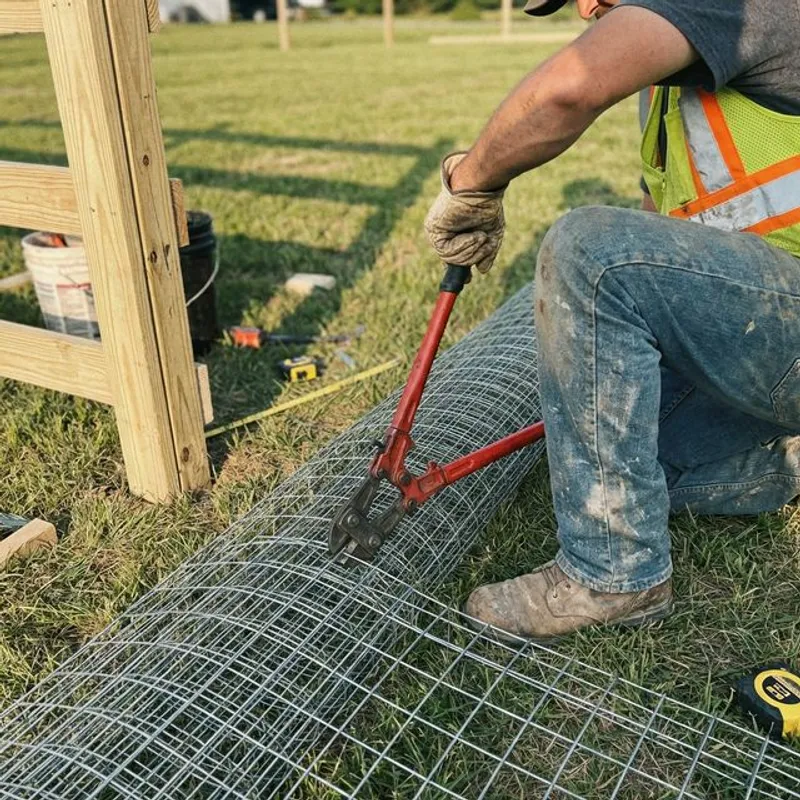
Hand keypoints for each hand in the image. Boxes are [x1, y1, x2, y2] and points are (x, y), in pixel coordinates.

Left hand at [424, 152, 505, 274]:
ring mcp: (436, 231)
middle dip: (473, 256)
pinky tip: (474, 235)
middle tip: (485, 242)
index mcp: (454, 233)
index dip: (460, 270)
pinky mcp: (433, 228)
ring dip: (471, 251)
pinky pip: (447, 251)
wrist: (481, 184)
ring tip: (481, 236)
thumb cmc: (487, 204)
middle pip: (453, 261)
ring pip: (451, 258)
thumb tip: (482, 270)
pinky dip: (464, 246)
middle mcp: (442, 233)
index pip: (453, 257)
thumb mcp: (491, 232)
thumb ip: (487, 252)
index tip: (467, 280)